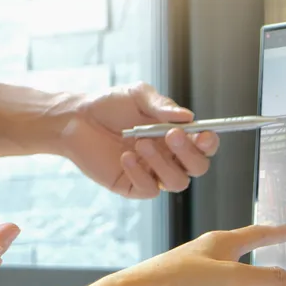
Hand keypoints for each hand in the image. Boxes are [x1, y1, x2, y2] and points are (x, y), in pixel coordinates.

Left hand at [59, 82, 218, 197]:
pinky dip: (140, 173)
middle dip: (189, 153)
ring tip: (140, 142)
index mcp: (178, 135)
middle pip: (197, 167)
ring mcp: (153, 174)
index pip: (205, 145)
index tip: (203, 134)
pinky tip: (124, 156)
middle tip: (170, 135)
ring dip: (163, 163)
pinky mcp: (133, 186)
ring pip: (177, 182)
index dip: (209, 143)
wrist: (77, 119)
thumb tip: (187, 117)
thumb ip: (162, 105)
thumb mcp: (138, 96)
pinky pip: (149, 190)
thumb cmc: (111, 105)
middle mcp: (170, 157)